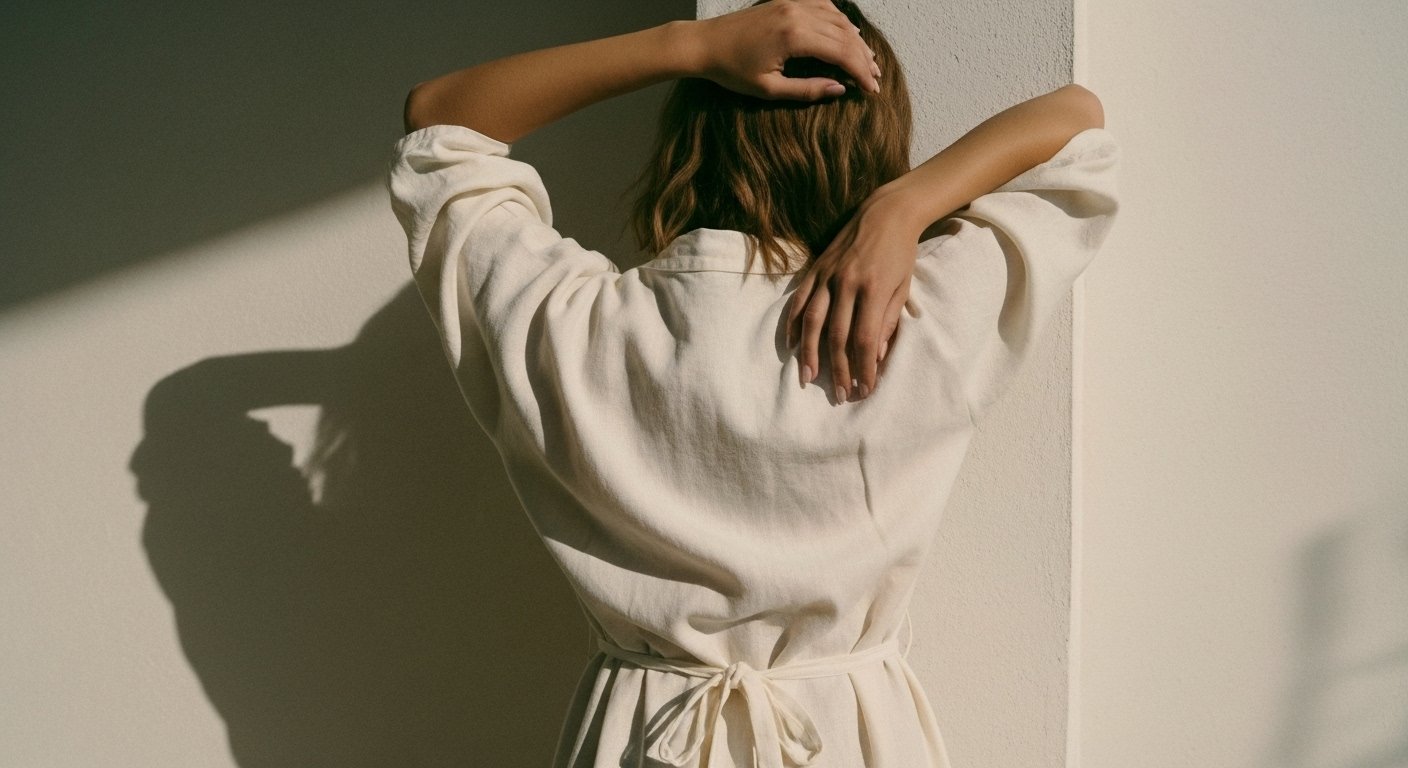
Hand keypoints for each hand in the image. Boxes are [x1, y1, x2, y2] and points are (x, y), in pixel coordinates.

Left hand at [693, 0, 881, 100]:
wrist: (705, 44)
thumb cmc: (732, 70)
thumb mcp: (770, 89)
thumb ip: (807, 90)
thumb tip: (840, 89)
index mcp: (794, 36)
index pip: (842, 53)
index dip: (861, 72)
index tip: (872, 90)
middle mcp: (797, 13)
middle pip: (845, 35)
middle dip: (863, 58)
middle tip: (876, 78)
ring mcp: (792, 3)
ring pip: (837, 19)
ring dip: (855, 40)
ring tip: (867, 60)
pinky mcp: (786, 1)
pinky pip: (823, 6)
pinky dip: (839, 20)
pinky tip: (847, 33)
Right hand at [785, 193, 920, 401]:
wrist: (886, 213)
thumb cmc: (900, 254)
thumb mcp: (902, 288)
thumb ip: (887, 322)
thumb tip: (875, 357)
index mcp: (873, 289)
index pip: (865, 338)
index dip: (863, 368)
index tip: (864, 389)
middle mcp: (846, 283)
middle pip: (837, 335)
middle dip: (838, 369)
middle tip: (839, 394)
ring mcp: (827, 275)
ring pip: (813, 321)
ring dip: (809, 352)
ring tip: (808, 378)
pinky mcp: (816, 269)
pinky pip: (800, 300)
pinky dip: (793, 324)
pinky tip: (791, 345)